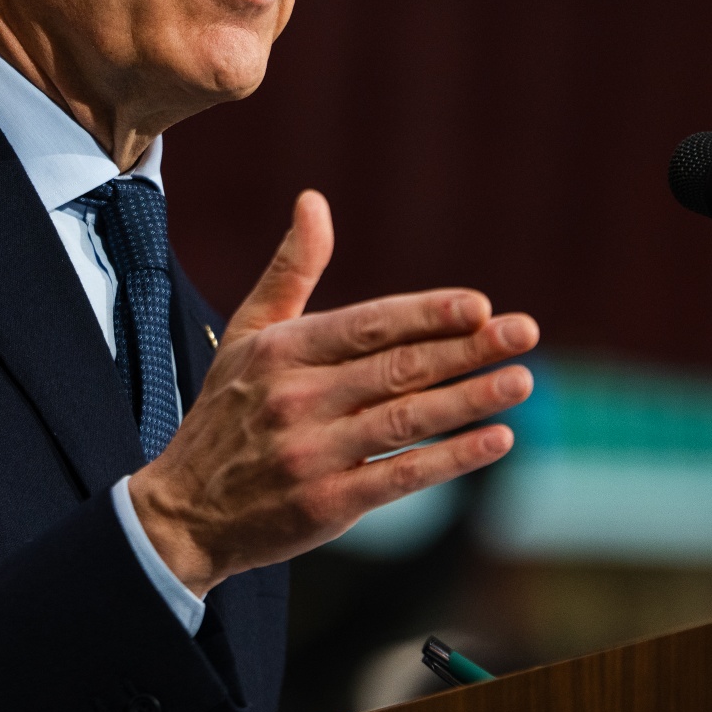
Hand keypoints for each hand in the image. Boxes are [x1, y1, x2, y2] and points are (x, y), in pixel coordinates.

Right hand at [127, 190, 536, 596]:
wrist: (186, 510)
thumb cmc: (227, 413)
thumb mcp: (248, 334)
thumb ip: (291, 270)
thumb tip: (314, 200)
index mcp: (282, 352)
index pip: (367, 325)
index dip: (425, 315)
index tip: (479, 305)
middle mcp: (297, 399)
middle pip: (397, 368)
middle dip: (467, 349)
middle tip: (525, 332)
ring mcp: (313, 453)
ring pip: (406, 420)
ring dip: (469, 399)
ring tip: (521, 380)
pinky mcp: (328, 504)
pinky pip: (401, 477)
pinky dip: (451, 458)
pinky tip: (494, 439)